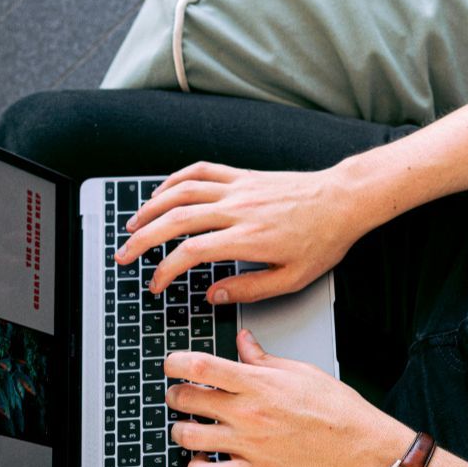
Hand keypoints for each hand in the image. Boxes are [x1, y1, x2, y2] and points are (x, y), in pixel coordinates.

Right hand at [114, 161, 370, 302]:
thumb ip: (249, 289)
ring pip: (181, 191)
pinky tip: (162, 193)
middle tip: (124, 255)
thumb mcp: (292, 279)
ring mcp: (238, 188)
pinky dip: (175, 180)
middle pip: (174, 220)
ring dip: (150, 208)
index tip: (156, 284)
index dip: (165, 270)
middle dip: (142, 239)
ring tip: (133, 225)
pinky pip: (201, 171)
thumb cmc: (323, 240)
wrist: (343, 200)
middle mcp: (237, 209)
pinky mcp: (243, 175)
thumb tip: (213, 295)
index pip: (190, 252)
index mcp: (247, 238)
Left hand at [165, 330, 411, 466]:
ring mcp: (248, 445)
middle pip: (187, 400)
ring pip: (189, 437)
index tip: (172, 363)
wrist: (358, 447)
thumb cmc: (336, 409)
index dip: (175, 362)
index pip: (200, 366)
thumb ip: (264, 358)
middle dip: (176, 395)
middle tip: (180, 394)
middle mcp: (248, 413)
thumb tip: (243, 341)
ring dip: (180, 429)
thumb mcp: (300, 371)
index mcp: (258, 384)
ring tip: (187, 426)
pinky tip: (199, 460)